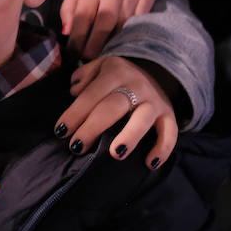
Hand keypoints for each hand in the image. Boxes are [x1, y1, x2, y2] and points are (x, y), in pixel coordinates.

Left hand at [53, 57, 177, 167]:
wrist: (157, 71)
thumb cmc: (119, 77)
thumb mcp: (101, 66)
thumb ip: (85, 75)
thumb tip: (73, 91)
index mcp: (116, 72)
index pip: (92, 94)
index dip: (75, 113)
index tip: (61, 131)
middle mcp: (137, 85)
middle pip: (113, 107)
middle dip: (92, 128)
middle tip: (77, 146)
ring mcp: (154, 101)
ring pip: (143, 118)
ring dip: (129, 136)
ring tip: (114, 154)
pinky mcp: (169, 115)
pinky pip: (170, 132)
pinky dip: (163, 148)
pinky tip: (150, 164)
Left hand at [61, 0, 155, 56]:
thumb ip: (70, 4)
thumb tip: (66, 31)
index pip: (81, 17)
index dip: (76, 39)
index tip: (72, 53)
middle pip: (103, 25)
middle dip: (94, 47)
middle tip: (88, 60)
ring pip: (122, 26)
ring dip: (112, 43)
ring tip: (103, 56)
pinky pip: (139, 20)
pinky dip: (130, 33)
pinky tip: (123, 42)